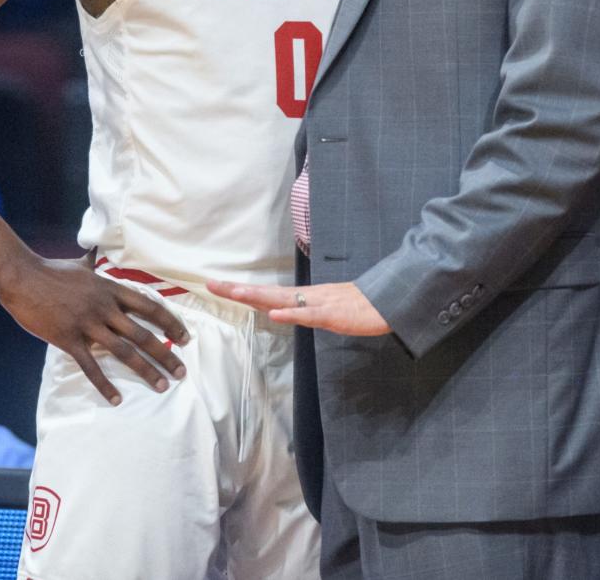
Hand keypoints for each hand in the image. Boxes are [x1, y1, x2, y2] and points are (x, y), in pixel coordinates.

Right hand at [0, 254, 189, 404]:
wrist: (23, 277)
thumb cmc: (52, 270)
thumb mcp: (82, 266)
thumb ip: (95, 265)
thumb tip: (97, 253)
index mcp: (111, 289)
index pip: (150, 307)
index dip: (170, 323)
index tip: (185, 337)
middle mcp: (105, 307)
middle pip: (143, 333)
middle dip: (166, 354)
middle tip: (182, 372)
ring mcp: (88, 324)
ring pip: (124, 351)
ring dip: (146, 370)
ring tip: (162, 386)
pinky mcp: (69, 339)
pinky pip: (91, 366)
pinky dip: (105, 384)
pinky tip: (116, 399)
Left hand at [207, 279, 390, 335]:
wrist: (389, 302)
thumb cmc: (360, 307)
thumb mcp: (327, 311)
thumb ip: (306, 311)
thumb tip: (284, 313)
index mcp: (304, 298)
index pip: (267, 294)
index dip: (242, 290)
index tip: (217, 285)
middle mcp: (307, 297)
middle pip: (267, 293)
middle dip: (238, 290)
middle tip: (211, 284)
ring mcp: (319, 304)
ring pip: (283, 299)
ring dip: (258, 296)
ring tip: (235, 292)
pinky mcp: (333, 315)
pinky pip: (309, 315)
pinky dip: (290, 314)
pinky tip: (274, 313)